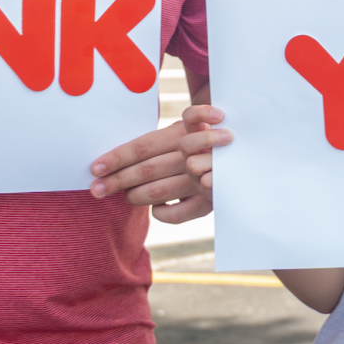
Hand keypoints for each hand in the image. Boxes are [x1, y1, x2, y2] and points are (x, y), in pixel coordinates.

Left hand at [89, 103, 230, 222]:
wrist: (249, 151)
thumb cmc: (207, 139)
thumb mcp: (188, 129)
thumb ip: (160, 142)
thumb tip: (118, 158)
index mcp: (183, 135)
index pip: (143, 147)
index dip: (117, 157)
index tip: (95, 168)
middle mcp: (192, 156)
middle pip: (146, 170)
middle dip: (116, 180)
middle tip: (95, 189)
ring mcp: (202, 180)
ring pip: (157, 192)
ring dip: (135, 196)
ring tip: (123, 195)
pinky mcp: (210, 202)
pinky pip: (176, 214)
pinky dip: (160, 213)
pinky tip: (155, 208)